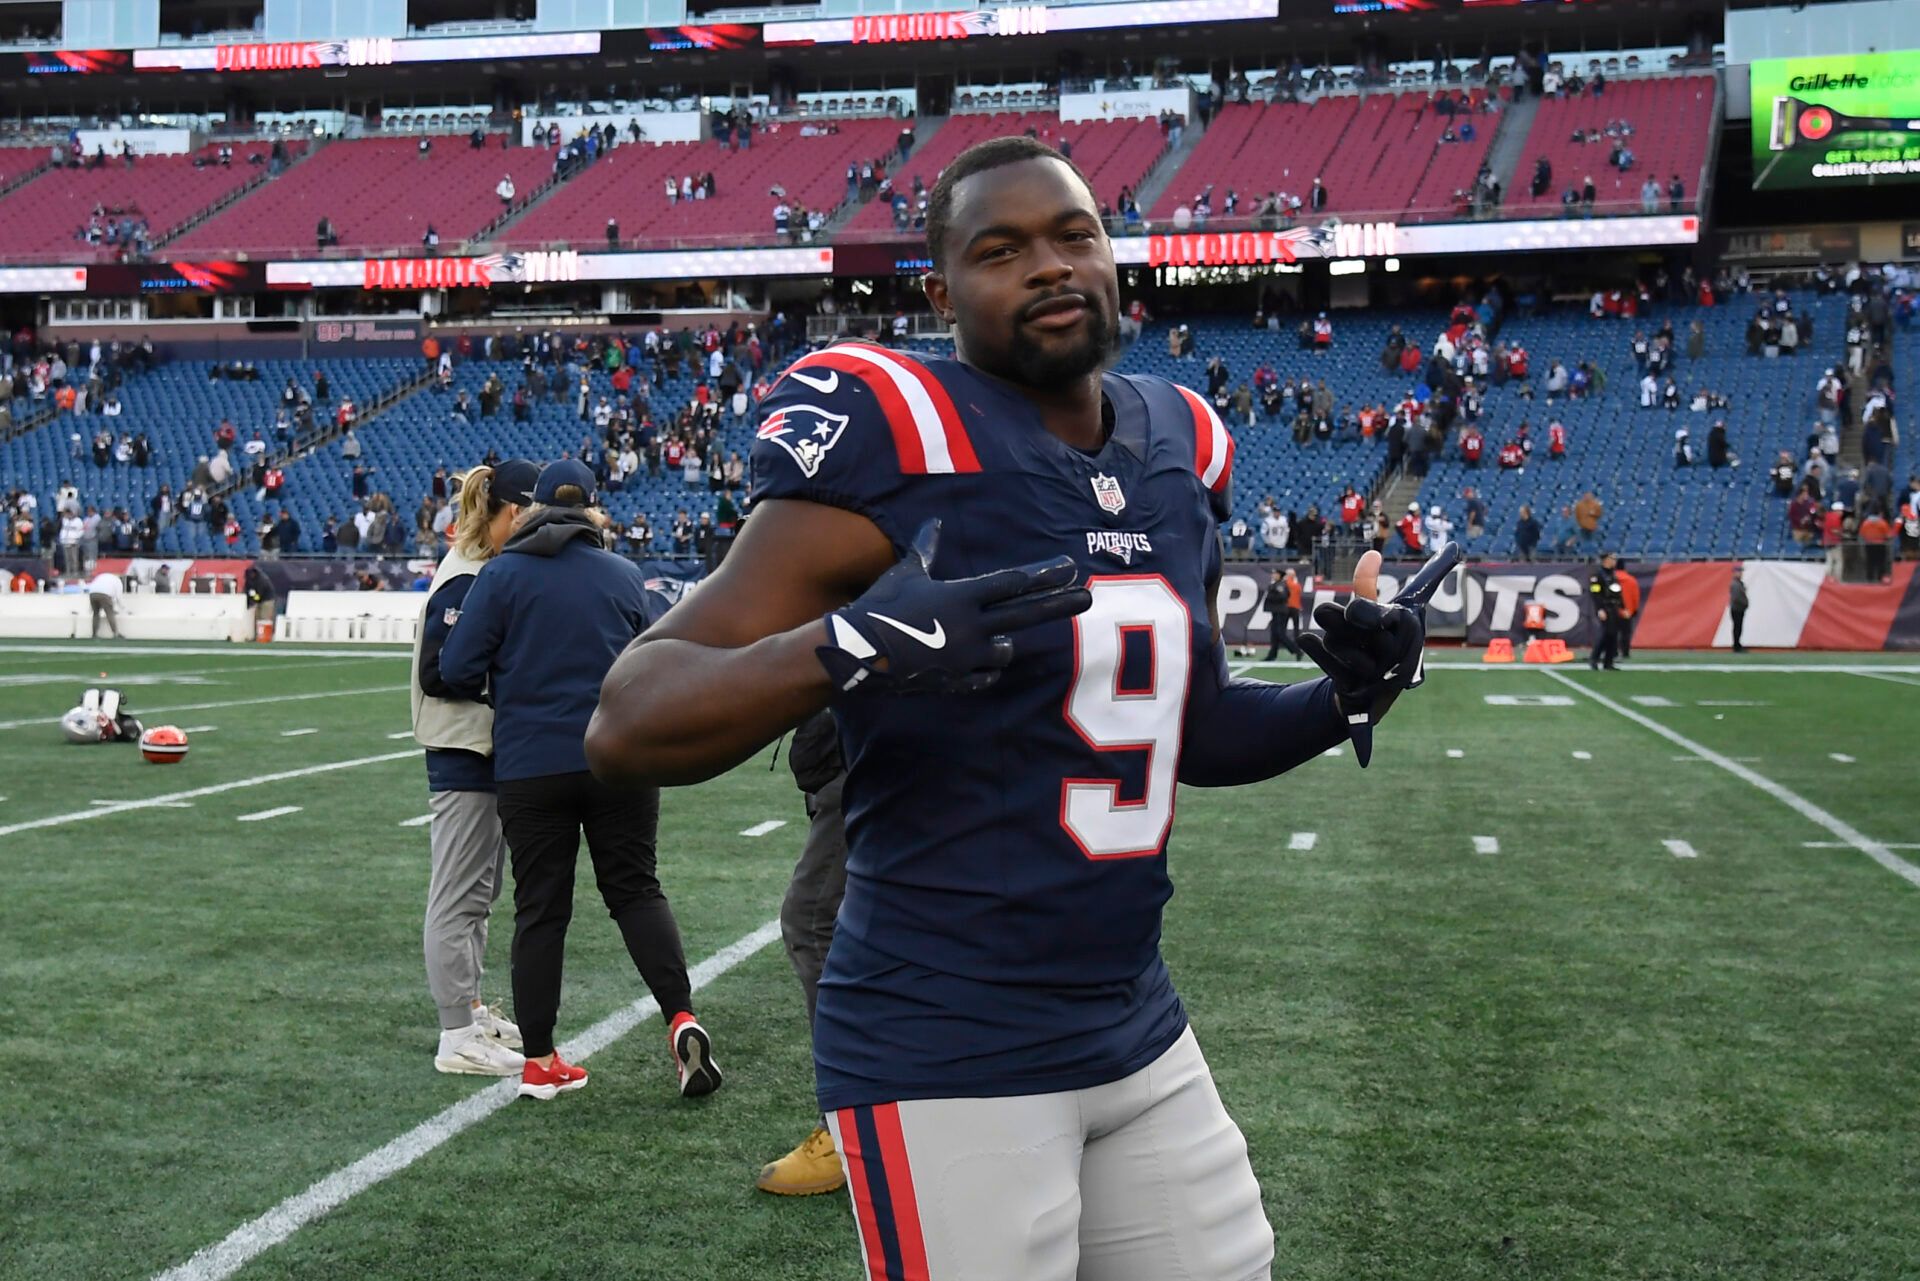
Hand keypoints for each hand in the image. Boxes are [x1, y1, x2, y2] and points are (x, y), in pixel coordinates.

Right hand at [818, 520, 1090, 695]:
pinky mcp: (957, 680)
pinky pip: (985, 675)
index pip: (1013, 583)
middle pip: (1026, 613)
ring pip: (1005, 649)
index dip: (1042, 575)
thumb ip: (926, 548)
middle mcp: (972, 626)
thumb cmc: (880, 606)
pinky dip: (986, 668)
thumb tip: (934, 522)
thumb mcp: (906, 572)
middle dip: (1059, 604)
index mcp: (961, 596)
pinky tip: (981, 663)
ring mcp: (967, 656)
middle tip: (1088, 597)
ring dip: (1004, 643)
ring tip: (996, 637)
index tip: (1068, 568)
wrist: (859, 651)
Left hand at [1298, 546, 1453, 766]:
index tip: (1360, 588)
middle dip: (1338, 617)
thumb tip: (1371, 554)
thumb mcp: (1380, 616)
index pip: (1384, 609)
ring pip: (1337, 640)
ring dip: (1332, 637)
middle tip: (1330, 614)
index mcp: (1408, 626)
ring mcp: (1377, 674)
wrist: (1372, 696)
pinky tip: (1305, 639)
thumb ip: (1370, 586)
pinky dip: (1313, 646)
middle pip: (1354, 617)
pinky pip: (1326, 660)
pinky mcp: (1356, 690)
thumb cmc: (1379, 644)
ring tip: (1342, 645)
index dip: (1366, 600)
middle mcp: (1397, 651)